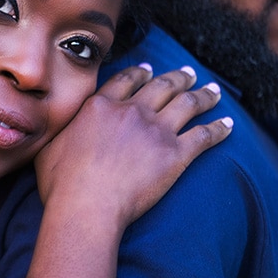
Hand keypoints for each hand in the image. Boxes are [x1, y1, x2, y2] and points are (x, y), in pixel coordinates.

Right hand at [34, 64, 232, 228]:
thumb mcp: (49, 147)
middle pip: (162, 85)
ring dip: (204, 95)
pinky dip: (219, 128)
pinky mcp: (176, 154)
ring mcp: (156, 131)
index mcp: (102, 106)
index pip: (127, 80)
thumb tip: (56, 126)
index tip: (150, 70)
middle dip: (178, 77)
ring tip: (213, 90)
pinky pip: (204, 135)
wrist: (87, 206)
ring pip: (188, 103)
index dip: (141, 73)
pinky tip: (229, 124)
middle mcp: (132, 111)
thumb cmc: (62, 184)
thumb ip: (60, 130)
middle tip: (189, 73)